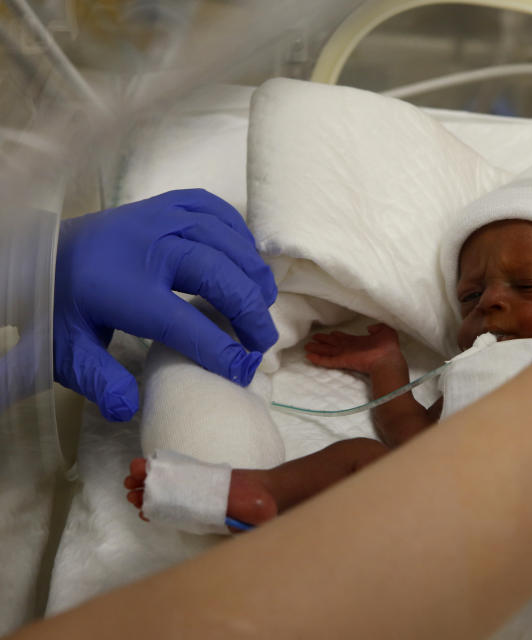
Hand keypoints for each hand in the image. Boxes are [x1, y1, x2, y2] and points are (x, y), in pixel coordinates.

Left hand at [54, 190, 278, 420]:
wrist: (42, 253)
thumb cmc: (64, 308)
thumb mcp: (68, 353)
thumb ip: (98, 381)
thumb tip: (128, 407)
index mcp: (119, 287)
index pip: (182, 321)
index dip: (218, 348)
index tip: (241, 369)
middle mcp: (145, 246)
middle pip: (215, 271)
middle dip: (249, 309)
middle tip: (262, 341)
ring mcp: (157, 218)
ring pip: (222, 237)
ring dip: (251, 271)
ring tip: (264, 303)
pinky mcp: (164, 203)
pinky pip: (213, 209)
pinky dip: (237, 233)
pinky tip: (244, 259)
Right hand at [305, 324, 401, 374]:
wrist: (386, 359)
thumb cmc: (387, 346)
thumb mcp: (385, 331)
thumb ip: (378, 328)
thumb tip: (369, 328)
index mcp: (359, 343)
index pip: (345, 339)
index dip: (338, 336)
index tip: (331, 333)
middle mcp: (350, 349)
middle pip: (333, 345)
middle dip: (324, 342)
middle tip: (313, 339)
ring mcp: (345, 356)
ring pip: (327, 352)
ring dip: (317, 349)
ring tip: (307, 346)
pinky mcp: (342, 361)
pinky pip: (327, 360)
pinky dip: (318, 359)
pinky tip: (309, 357)